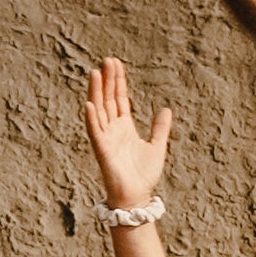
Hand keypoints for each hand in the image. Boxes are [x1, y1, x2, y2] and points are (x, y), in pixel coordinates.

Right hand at [81, 58, 171, 212]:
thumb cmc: (144, 175)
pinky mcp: (102, 150)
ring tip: (95, 73)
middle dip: (107, 80)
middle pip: (108, 99)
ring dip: (96, 92)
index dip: (118, 81)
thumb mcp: (157, 146)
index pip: (119, 99)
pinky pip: (95, 131)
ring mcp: (105, 138)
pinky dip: (92, 118)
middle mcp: (112, 130)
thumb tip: (166, 109)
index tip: (116, 64)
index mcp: (124, 127)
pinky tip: (89, 104)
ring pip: (99, 110)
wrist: (136, 196)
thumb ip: (160, 128)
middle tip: (107, 60)